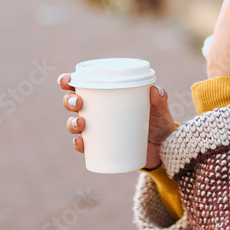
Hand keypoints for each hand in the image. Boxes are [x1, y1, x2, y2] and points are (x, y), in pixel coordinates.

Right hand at [60, 74, 176, 170]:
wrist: (163, 148)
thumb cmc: (158, 122)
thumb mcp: (160, 109)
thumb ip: (160, 99)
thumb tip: (155, 91)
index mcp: (107, 94)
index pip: (83, 84)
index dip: (68, 81)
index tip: (66, 81)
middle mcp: (98, 111)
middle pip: (74, 103)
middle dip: (69, 101)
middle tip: (78, 103)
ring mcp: (98, 129)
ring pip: (75, 124)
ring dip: (71, 123)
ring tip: (81, 123)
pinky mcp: (101, 146)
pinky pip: (85, 146)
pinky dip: (79, 144)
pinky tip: (80, 143)